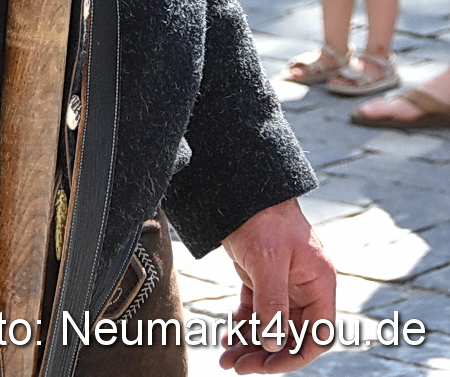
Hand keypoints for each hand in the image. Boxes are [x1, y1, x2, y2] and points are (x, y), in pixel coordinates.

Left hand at [220, 199, 335, 370]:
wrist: (239, 187)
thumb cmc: (262, 217)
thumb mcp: (268, 261)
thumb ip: (273, 303)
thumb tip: (272, 343)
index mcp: (318, 282)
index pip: (317, 334)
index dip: (296, 354)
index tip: (270, 364)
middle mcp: (304, 287)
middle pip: (291, 334)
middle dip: (266, 353)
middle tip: (239, 367)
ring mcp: (283, 283)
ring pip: (271, 326)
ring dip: (251, 344)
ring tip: (226, 359)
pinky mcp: (261, 278)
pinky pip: (256, 312)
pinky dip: (243, 326)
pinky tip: (227, 336)